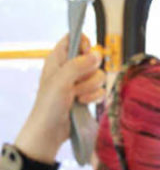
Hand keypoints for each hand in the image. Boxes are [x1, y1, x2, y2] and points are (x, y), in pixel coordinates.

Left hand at [15, 33, 105, 162]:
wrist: (50, 130)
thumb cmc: (49, 105)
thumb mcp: (61, 81)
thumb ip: (78, 65)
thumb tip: (97, 54)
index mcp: (58, 59)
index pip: (74, 38)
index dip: (84, 43)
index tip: (86, 53)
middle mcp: (70, 68)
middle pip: (92, 58)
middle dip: (89, 73)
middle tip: (76, 83)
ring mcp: (79, 83)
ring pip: (99, 75)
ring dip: (91, 87)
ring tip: (77, 97)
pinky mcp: (87, 96)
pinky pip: (100, 90)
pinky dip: (94, 97)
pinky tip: (83, 103)